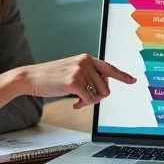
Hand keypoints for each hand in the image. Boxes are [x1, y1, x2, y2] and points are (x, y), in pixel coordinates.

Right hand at [18, 54, 135, 108]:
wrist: (31, 77)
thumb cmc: (51, 77)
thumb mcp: (72, 70)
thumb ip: (88, 74)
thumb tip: (103, 87)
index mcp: (86, 58)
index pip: (109, 67)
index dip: (122, 76)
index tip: (132, 80)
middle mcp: (85, 62)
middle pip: (106, 87)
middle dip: (97, 97)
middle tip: (85, 99)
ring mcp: (80, 71)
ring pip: (98, 95)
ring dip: (89, 102)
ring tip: (77, 99)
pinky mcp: (74, 81)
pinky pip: (88, 100)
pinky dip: (82, 105)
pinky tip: (74, 104)